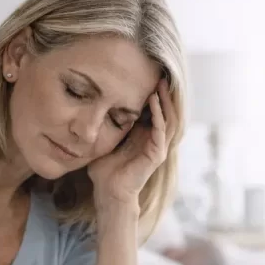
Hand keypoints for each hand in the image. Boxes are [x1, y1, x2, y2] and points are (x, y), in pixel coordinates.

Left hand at [88, 79, 177, 208]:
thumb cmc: (105, 168)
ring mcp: (158, 148)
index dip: (156, 94)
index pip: (157, 111)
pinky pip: (162, 131)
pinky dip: (159, 114)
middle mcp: (156, 140)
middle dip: (165, 93)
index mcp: (146, 136)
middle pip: (168, 112)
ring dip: (166, 101)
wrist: (108, 191)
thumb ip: (108, 123)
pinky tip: (153, 100)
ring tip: (161, 83)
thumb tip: (94, 102)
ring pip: (170, 119)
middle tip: (160, 73)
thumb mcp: (107, 138)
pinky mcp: (156, 155)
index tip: (149, 75)